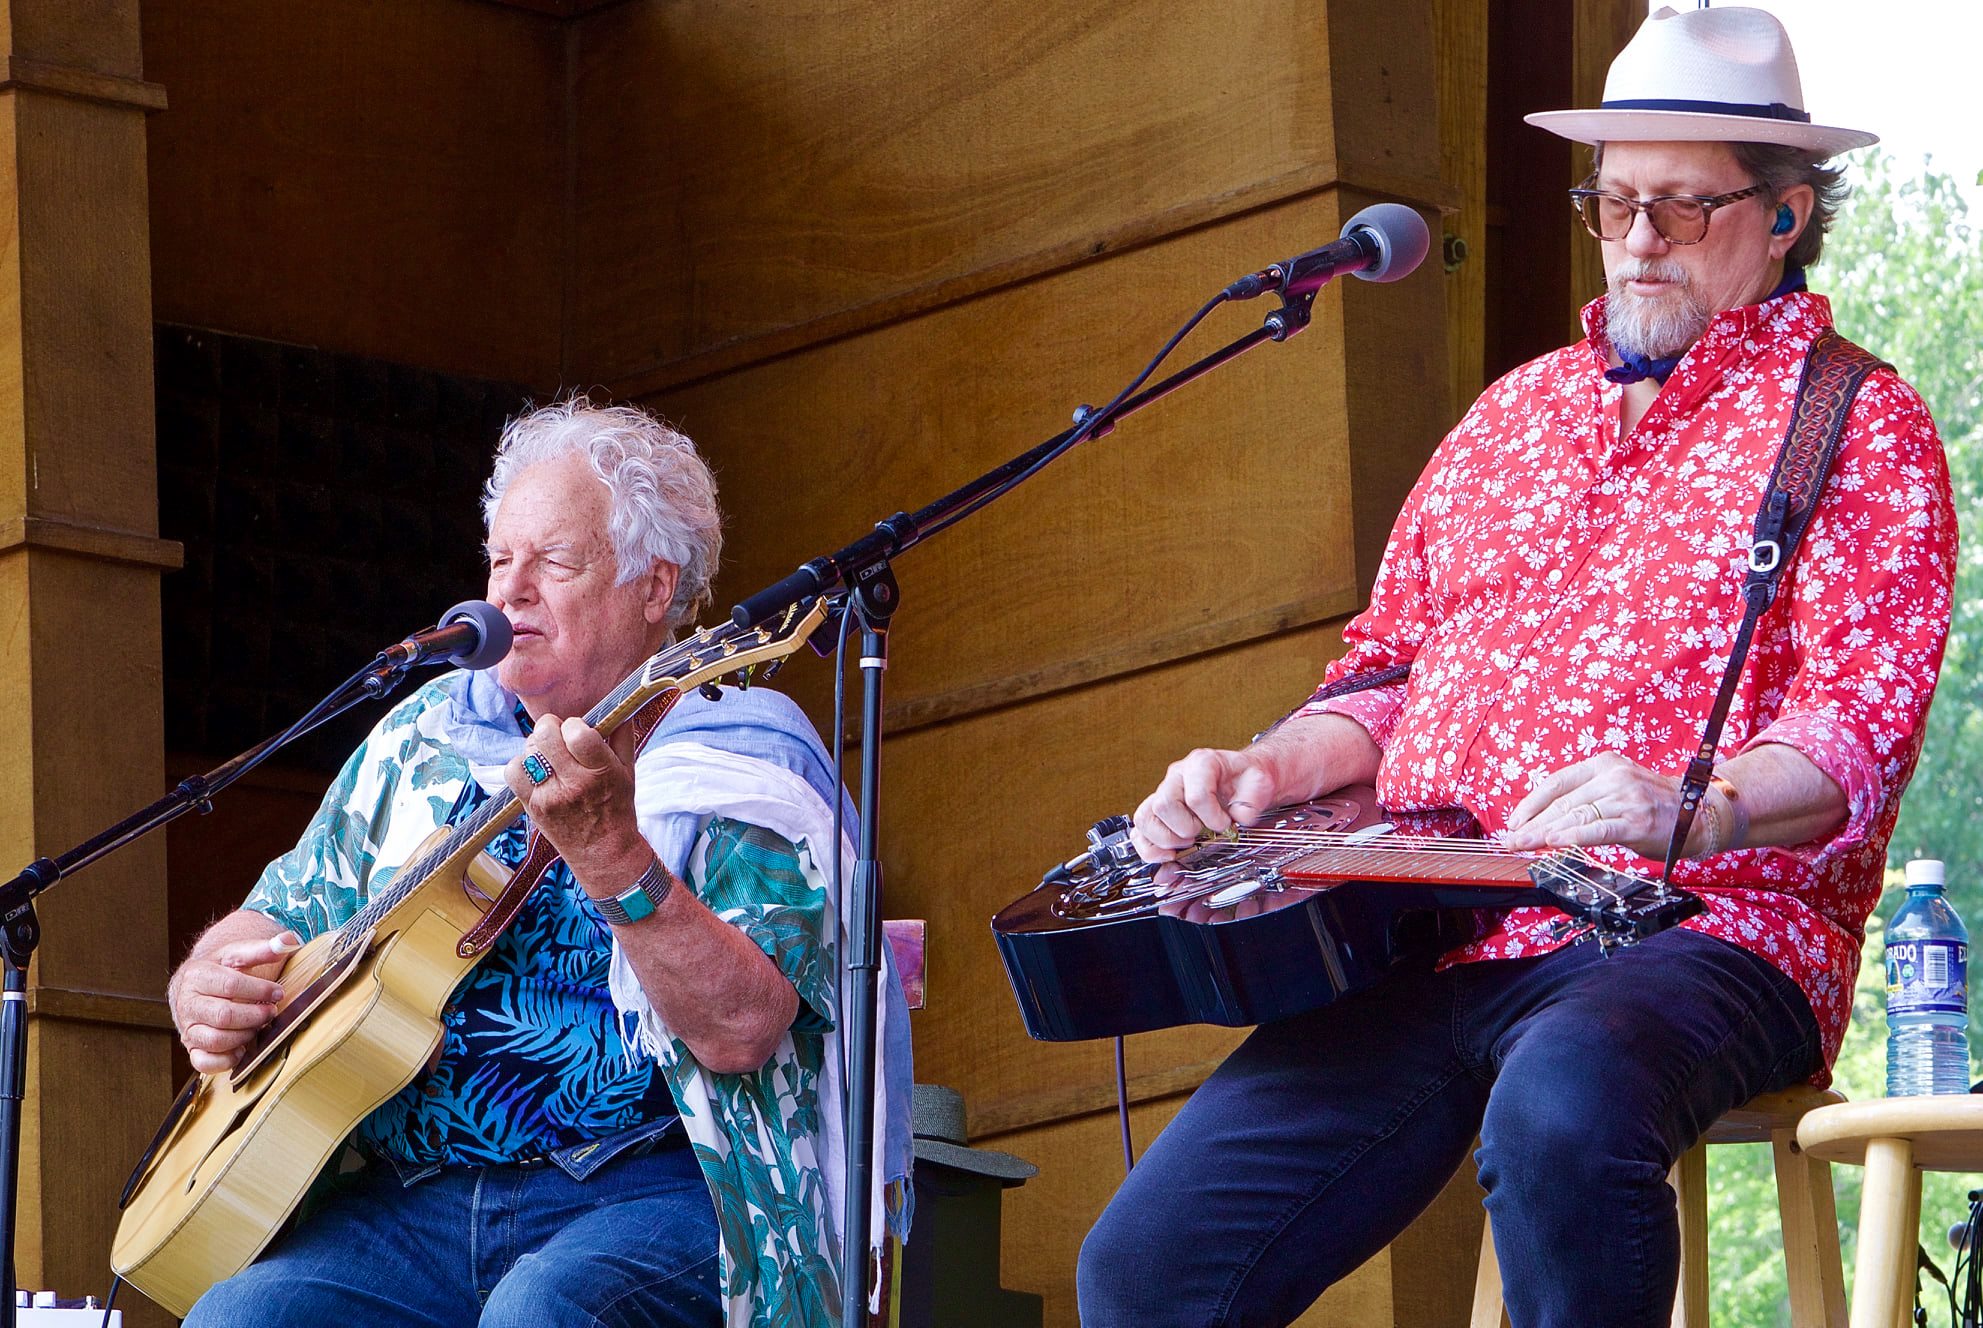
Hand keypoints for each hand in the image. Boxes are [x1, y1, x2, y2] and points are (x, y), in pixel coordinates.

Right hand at [168, 931, 296, 1072]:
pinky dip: (227, 1060)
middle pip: (224, 1015)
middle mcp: (187, 1004)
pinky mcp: (191, 1049)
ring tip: (259, 1026)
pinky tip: (244, 1048)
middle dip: (255, 1015)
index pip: (230, 985)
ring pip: (215, 1040)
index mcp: (197, 976)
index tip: (278, 992)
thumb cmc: (221, 970)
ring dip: (245, 1036)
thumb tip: (290, 940)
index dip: (259, 990)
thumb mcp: (238, 954)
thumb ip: (263, 948)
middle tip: (271, 1012)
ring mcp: (187, 1028)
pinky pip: (204, 1062)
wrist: (195, 988)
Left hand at [506, 715, 649, 887]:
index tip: (579, 732)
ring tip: (549, 757)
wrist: (604, 853)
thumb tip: (617, 705)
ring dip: (536, 748)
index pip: (578, 733)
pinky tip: (536, 770)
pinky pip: (513, 772)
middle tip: (558, 737)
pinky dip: (521, 765)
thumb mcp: (628, 771)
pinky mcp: (531, 807)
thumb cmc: (617, 809)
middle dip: (550, 728)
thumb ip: (622, 735)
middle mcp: (574, 785)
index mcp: (602, 773)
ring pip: (527, 752)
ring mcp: (549, 798)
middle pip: (545, 737)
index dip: (574, 725)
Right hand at [1130, 748, 1281, 862]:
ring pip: (1145, 818)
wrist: (1242, 778)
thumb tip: (1238, 818)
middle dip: (1185, 829)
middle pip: (1164, 805)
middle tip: (1202, 834)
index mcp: (1201, 764)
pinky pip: (1140, 831)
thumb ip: (1252, 801)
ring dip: (1165, 840)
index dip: (1211, 817)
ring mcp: (1164, 793)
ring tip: (1186, 844)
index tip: (1224, 825)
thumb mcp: (1260, 783)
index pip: (1196, 795)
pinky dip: (1149, 848)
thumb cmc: (1246, 779)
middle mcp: (1177, 776)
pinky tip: (1168, 855)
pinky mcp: (1158, 811)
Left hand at [1503, 753, 1682, 857]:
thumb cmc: (1652, 803)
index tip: (1514, 822)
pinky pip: (1598, 829)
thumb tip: (1545, 819)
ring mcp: (1626, 798)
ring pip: (1575, 816)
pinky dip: (1573, 836)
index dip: (1531, 804)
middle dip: (1532, 823)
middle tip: (1511, 839)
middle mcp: (1613, 776)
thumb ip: (1585, 797)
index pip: (1556, 783)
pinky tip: (1554, 842)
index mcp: (1603, 764)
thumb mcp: (1616, 787)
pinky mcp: (1636, 821)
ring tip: (1524, 844)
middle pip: (1562, 802)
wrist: (1699, 812)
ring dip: (1544, 833)